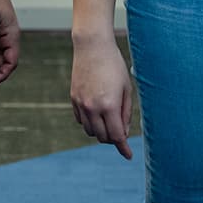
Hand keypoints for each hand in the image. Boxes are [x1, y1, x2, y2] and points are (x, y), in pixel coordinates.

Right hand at [70, 35, 133, 159]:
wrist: (92, 46)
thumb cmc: (114, 65)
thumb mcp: (126, 88)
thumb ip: (126, 113)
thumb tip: (124, 133)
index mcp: (109, 105)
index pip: (117, 135)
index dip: (123, 148)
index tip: (128, 155)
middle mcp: (93, 107)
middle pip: (103, 137)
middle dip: (113, 139)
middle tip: (121, 132)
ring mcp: (81, 104)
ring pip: (90, 131)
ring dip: (101, 132)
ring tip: (110, 122)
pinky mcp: (73, 99)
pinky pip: (81, 121)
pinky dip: (90, 122)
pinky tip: (98, 114)